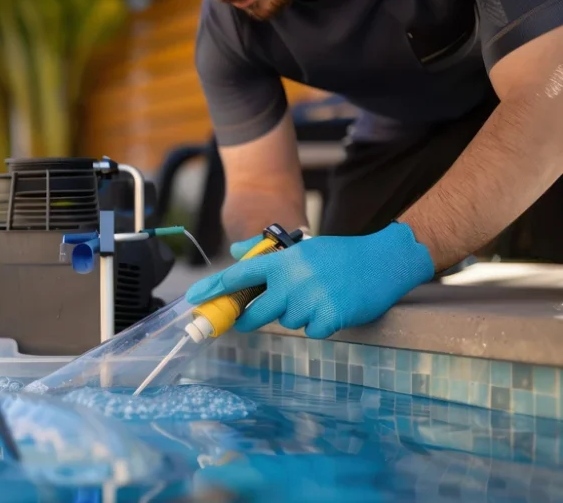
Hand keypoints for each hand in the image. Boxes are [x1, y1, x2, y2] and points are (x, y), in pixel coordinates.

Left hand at [185, 222, 434, 338]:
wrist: (384, 261)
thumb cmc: (340, 254)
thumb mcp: (302, 247)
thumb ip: (265, 252)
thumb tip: (235, 250)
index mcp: (284, 261)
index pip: (240, 275)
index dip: (214, 288)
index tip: (194, 299)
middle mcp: (293, 280)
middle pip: (256, 312)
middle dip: (248, 319)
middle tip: (244, 320)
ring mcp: (311, 300)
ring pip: (287, 321)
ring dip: (297, 315)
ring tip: (318, 297)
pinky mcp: (330, 317)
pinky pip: (311, 331)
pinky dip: (319, 324)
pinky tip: (333, 308)